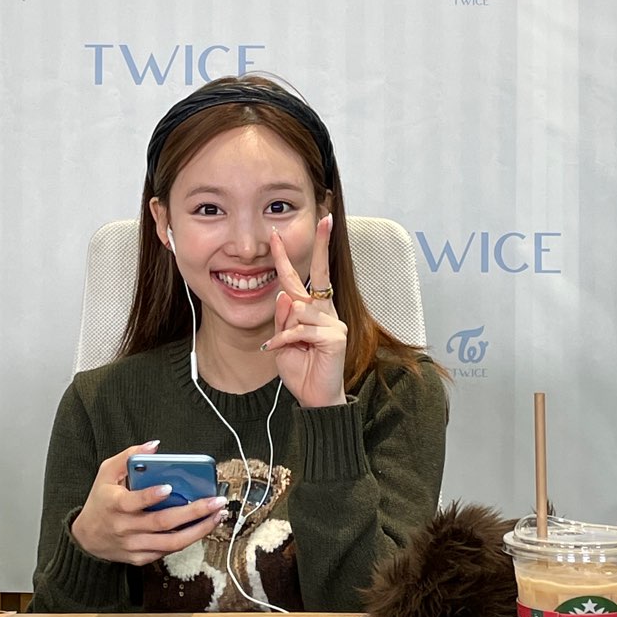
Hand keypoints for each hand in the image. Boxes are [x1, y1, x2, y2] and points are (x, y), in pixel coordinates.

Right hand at [70, 441, 226, 565]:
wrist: (86, 538)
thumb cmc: (101, 500)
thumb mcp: (106, 473)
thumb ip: (128, 456)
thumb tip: (154, 445)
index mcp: (115, 504)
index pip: (134, 502)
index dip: (151, 496)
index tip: (169, 487)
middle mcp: (125, 527)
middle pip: (163, 523)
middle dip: (193, 512)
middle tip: (216, 501)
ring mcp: (134, 545)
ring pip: (171, 542)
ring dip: (199, 530)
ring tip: (217, 515)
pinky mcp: (141, 558)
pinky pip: (168, 551)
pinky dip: (188, 540)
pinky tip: (203, 527)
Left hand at [261, 214, 347, 407]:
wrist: (314, 397)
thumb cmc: (301, 369)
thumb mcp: (282, 341)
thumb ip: (283, 319)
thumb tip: (285, 296)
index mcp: (311, 310)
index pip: (301, 278)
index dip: (289, 257)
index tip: (281, 234)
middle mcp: (325, 311)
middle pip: (320, 273)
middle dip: (322, 245)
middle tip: (324, 220)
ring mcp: (333, 322)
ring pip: (299, 308)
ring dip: (285, 329)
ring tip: (288, 347)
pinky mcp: (335, 336)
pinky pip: (301, 329)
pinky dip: (287, 340)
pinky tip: (288, 350)